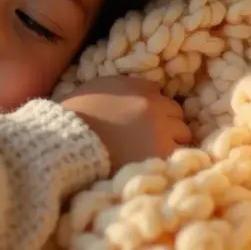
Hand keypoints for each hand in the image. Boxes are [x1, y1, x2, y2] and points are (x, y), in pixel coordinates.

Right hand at [60, 76, 191, 171]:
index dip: (152, 108)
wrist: (67, 142)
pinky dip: (170, 158)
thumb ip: (127, 87)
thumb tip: (148, 91)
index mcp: (140, 88)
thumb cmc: (76, 116)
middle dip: (166, 123)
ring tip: (151, 151)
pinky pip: (178, 154)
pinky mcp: (161, 153)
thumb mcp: (99, 87)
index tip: (143, 119)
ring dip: (171, 140)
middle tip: (147, 137)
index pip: (161, 95)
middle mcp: (154, 105)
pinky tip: (154, 163)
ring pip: (183, 133)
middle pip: (176, 113)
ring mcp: (161, 130)